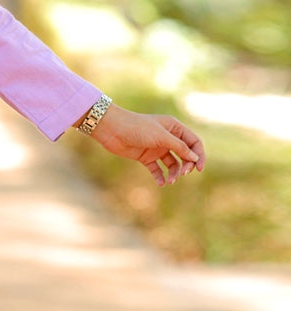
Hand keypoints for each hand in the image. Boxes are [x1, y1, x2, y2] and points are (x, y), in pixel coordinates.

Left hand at [90, 104, 204, 186]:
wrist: (112, 129)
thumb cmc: (137, 128)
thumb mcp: (161, 137)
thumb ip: (179, 147)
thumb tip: (195, 157)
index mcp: (174, 128)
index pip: (194, 142)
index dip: (199, 155)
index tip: (198, 168)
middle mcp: (167, 137)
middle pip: (185, 154)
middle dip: (186, 165)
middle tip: (182, 174)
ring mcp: (157, 148)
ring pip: (172, 163)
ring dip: (174, 173)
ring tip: (170, 181)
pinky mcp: (146, 157)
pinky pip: (157, 169)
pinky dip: (160, 176)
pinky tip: (161, 183)